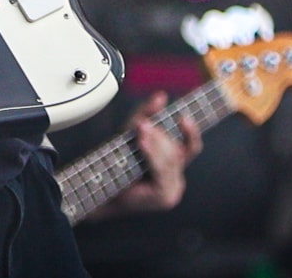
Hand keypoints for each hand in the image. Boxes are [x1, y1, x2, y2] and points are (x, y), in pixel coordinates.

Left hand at [107, 92, 201, 214]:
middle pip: (178, 150)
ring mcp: (173, 190)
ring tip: (141, 130)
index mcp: (174, 166)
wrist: (100, 188)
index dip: (191, 132)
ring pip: (171, 159)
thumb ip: (146, 114)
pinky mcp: (164, 196)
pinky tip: (142, 143)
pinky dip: (153, 154)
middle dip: (160, 135)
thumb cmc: (116, 164)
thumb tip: (161, 96)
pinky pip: (163, 171)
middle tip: (143, 124)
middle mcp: (177, 179)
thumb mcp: (131, 133)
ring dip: (155, 142)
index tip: (183, 117)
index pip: (191, 147)